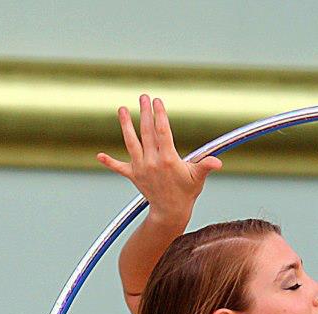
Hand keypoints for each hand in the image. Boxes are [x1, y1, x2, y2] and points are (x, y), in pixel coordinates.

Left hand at [97, 94, 221, 222]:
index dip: (159, 115)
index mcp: (168, 159)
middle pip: (147, 132)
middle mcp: (152, 162)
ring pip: (131, 143)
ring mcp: (141, 168)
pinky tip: (100, 155)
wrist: (171, 212)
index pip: (163, 132)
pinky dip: (110, 162)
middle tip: (143, 97)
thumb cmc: (186, 192)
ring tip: (121, 109)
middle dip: (145, 113)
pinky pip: (119, 167)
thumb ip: (206, 166)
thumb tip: (217, 162)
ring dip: (125, 126)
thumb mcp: (198, 178)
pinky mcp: (133, 175)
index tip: (157, 101)